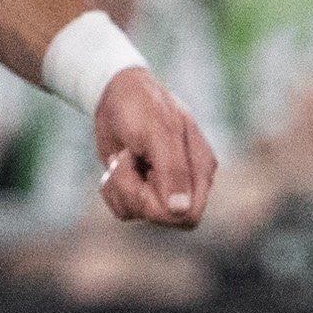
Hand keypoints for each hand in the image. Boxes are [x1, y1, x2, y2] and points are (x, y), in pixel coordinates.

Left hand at [90, 64, 220, 228]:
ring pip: (137, 215)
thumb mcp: (157, 132)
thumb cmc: (142, 106)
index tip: (146, 172)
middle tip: (129, 159)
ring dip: (120, 185)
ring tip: (124, 155)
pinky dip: (111, 189)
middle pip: (162, 219)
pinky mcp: (141, 191)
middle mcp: (186, 184)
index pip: (187, 216)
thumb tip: (182, 210)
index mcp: (200, 169)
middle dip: (136, 192)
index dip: (160, 204)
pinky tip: (117, 164)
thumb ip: (173, 170)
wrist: (115, 93)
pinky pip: (122, 210)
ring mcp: (163, 189)